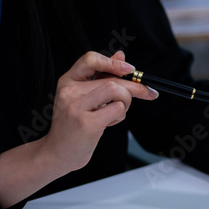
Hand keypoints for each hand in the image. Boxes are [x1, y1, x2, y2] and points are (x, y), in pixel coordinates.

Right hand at [42, 51, 158, 171]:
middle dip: (135, 87)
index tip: (130, 69)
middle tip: (149, 92)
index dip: (113, 62)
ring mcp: (77, 107)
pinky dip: (120, 115)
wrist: (58, 153)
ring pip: (116, 91)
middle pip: (111, 79)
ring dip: (126, 102)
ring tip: (116, 113)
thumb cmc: (74, 125)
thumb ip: (101, 77)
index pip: (90, 59)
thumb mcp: (84, 97)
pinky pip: (117, 109)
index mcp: (67, 81)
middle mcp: (69, 91)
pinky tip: (109, 123)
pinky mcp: (87, 123)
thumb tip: (121, 56)